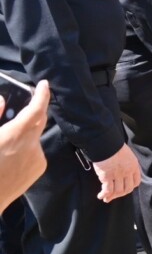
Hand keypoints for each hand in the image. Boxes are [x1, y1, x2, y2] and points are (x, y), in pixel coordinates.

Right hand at [0, 80, 49, 209]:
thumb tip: (2, 100)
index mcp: (16, 134)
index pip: (36, 109)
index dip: (42, 95)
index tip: (45, 85)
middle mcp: (32, 144)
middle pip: (39, 121)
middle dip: (35, 111)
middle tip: (28, 104)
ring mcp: (38, 158)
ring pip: (34, 138)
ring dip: (25, 135)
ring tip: (6, 144)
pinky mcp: (39, 169)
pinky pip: (35, 152)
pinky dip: (26, 149)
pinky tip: (11, 158)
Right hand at [92, 143, 140, 202]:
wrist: (106, 144)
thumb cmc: (114, 147)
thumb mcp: (127, 155)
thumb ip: (127, 164)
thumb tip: (123, 173)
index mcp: (133, 166)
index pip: (136, 182)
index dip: (130, 187)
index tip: (124, 189)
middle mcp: (127, 172)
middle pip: (127, 189)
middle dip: (120, 194)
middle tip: (114, 195)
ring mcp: (117, 175)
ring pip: (117, 191)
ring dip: (111, 196)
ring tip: (106, 198)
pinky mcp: (107, 176)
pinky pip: (107, 190)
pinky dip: (104, 194)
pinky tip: (101, 196)